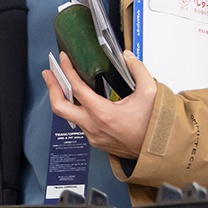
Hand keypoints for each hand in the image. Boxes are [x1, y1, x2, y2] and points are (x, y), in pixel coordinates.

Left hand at [42, 51, 157, 159]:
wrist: (159, 150)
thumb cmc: (154, 126)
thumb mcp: (150, 92)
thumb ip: (138, 70)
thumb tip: (127, 57)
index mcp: (103, 114)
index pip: (76, 88)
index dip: (67, 70)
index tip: (63, 59)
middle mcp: (94, 126)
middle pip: (60, 107)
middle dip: (51, 88)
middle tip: (48, 74)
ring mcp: (93, 136)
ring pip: (69, 117)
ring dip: (64, 99)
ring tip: (62, 85)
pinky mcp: (96, 141)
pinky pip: (80, 124)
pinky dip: (76, 110)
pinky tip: (80, 101)